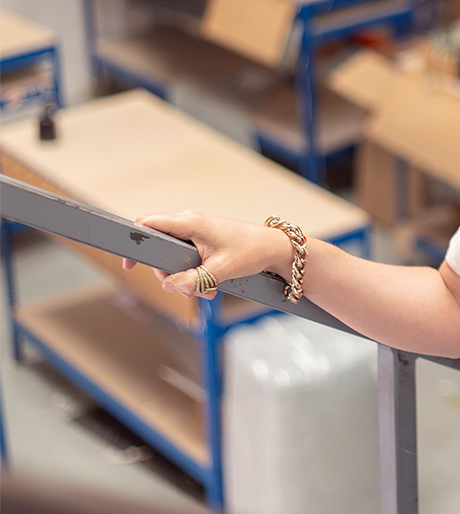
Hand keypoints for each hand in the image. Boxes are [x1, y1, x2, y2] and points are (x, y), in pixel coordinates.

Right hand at [120, 211, 287, 300]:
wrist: (275, 248)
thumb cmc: (251, 251)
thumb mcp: (220, 271)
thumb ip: (192, 280)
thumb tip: (170, 286)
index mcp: (189, 222)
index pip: (147, 225)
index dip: (133, 244)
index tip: (129, 264)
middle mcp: (190, 222)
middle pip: (160, 248)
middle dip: (168, 273)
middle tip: (185, 290)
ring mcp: (198, 230)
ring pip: (175, 256)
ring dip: (184, 277)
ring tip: (206, 291)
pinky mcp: (205, 239)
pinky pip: (188, 257)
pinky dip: (195, 273)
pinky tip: (210, 287)